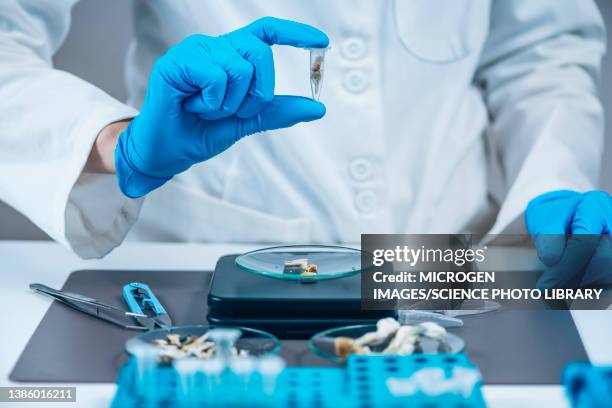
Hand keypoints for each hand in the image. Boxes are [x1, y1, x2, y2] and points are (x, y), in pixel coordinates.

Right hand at [114, 17, 328, 197]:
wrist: (167, 152)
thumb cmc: (200, 132)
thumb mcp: (246, 121)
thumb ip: (277, 111)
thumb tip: (317, 108)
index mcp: (230, 56)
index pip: (266, 32)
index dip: (295, 34)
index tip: (322, 42)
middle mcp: (214, 46)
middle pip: (260, 53)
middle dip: (257, 93)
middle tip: (232, 112)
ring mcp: (194, 51)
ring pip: (240, 68)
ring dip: (230, 103)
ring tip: (207, 110)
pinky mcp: (177, 62)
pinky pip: (216, 77)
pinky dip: (212, 103)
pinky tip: (194, 107)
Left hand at [525, 190, 611, 287]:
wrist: (565, 217)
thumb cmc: (554, 217)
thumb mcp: (544, 222)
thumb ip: (548, 238)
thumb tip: (552, 261)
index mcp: (596, 205)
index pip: (586, 241)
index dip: (566, 266)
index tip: (545, 284)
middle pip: (603, 258)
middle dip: (575, 277)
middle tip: (549, 286)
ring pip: (609, 270)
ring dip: (582, 282)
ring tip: (558, 282)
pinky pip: (609, 275)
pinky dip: (589, 282)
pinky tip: (571, 282)